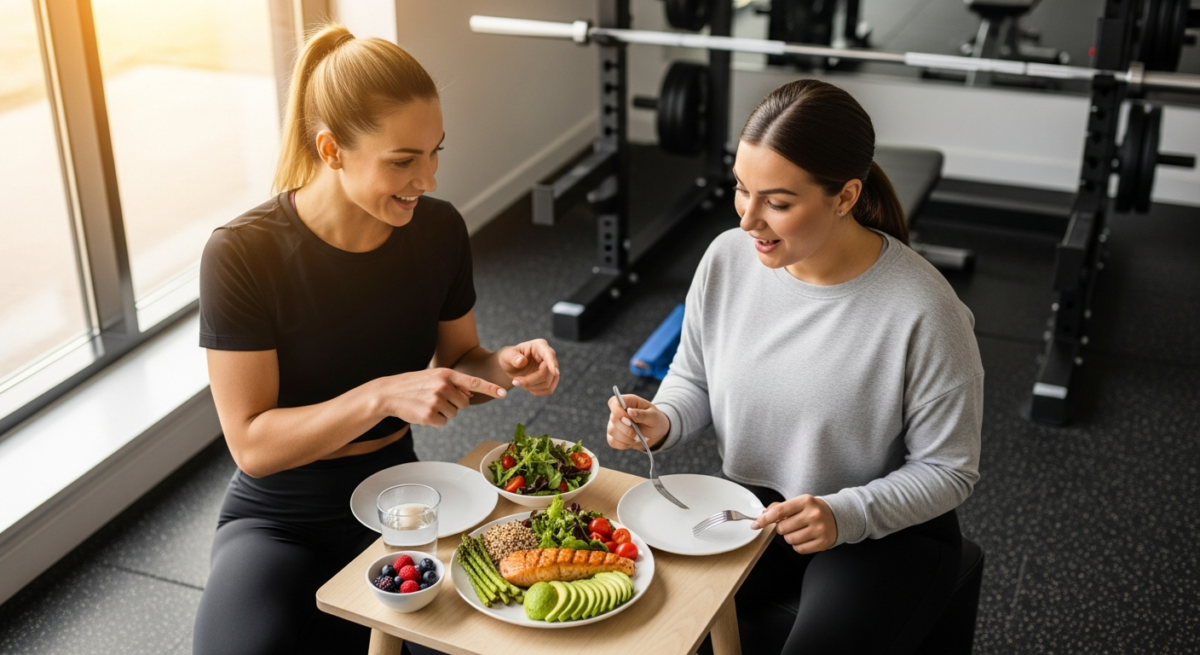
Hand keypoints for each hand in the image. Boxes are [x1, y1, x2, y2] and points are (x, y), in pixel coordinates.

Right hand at [376, 368, 506, 426]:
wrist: (389, 393)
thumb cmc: (414, 385)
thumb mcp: (434, 377)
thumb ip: (454, 384)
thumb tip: (470, 394)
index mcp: (446, 374)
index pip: (474, 382)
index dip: (490, 388)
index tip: (504, 393)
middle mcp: (443, 386)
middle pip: (464, 404)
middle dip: (455, 404)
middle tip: (437, 399)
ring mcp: (436, 400)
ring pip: (454, 414)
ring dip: (443, 412)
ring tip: (427, 404)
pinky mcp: (429, 415)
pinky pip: (443, 422)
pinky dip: (435, 420)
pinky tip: (423, 412)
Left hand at [498, 339, 559, 395]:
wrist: (511, 366)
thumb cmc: (509, 357)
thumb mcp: (507, 355)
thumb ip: (513, 357)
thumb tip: (522, 361)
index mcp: (539, 346)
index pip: (549, 354)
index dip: (552, 363)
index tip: (554, 372)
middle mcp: (548, 356)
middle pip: (547, 372)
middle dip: (531, 380)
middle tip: (515, 382)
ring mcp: (551, 368)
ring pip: (548, 383)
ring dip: (532, 387)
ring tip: (519, 382)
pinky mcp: (551, 379)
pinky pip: (549, 389)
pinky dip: (537, 391)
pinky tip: (527, 387)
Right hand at [606, 394, 668, 450]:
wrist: (657, 433)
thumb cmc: (656, 420)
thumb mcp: (654, 416)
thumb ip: (643, 414)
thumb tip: (630, 411)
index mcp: (628, 402)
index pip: (614, 402)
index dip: (616, 410)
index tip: (627, 419)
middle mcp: (619, 412)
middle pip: (613, 419)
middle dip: (625, 428)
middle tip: (637, 433)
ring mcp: (615, 424)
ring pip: (611, 431)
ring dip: (625, 438)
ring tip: (637, 438)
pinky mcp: (615, 436)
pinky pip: (612, 442)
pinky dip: (623, 444)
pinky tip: (632, 442)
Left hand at [751, 495, 837, 554]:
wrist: (837, 517)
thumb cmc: (813, 510)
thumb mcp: (799, 502)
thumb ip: (779, 507)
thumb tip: (763, 514)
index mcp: (805, 501)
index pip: (779, 511)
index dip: (765, 519)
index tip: (756, 524)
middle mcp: (813, 514)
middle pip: (782, 528)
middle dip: (782, 528)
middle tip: (791, 524)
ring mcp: (819, 529)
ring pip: (790, 540)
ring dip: (790, 537)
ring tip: (799, 531)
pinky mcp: (823, 542)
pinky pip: (799, 549)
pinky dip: (798, 545)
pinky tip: (805, 538)